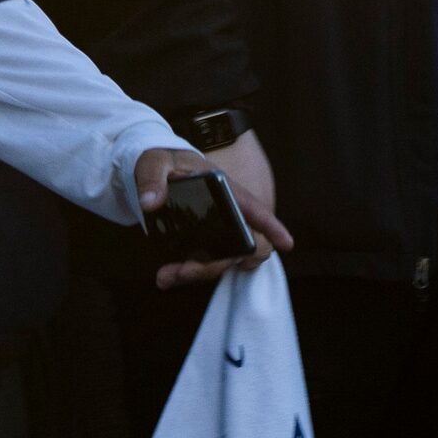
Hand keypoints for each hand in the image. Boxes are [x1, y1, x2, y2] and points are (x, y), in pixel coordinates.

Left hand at [141, 130, 293, 290]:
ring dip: (200, 273)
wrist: (155, 167)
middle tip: (184, 271)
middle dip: (216, 264)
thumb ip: (151, 179)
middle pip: (240, 244)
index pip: (254, 207)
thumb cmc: (162, 160)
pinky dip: (187, 272)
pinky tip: (164, 277)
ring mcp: (217, 227)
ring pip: (223, 258)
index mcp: (223, 188)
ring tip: (166, 277)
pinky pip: (204, 260)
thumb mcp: (154, 162)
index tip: (286, 243)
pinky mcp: (203, 239)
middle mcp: (227, 210)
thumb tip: (150, 202)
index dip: (272, 226)